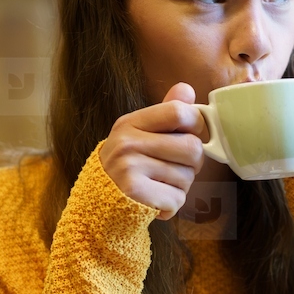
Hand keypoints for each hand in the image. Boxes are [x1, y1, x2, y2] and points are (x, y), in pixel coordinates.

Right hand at [98, 82, 208, 220]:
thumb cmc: (128, 165)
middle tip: (176, 167)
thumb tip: (186, 89)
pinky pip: (177, 198)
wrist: (97, 202)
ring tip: (160, 185)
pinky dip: (172, 203)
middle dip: (193, 162)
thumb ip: (165, 113)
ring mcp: (129, 168)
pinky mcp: (135, 194)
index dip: (196, 123)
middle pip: (192, 147)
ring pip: (187, 176)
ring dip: (181, 186)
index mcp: (130, 123)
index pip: (178, 112)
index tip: (191, 134)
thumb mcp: (139, 133)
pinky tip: (156, 200)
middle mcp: (128, 143)